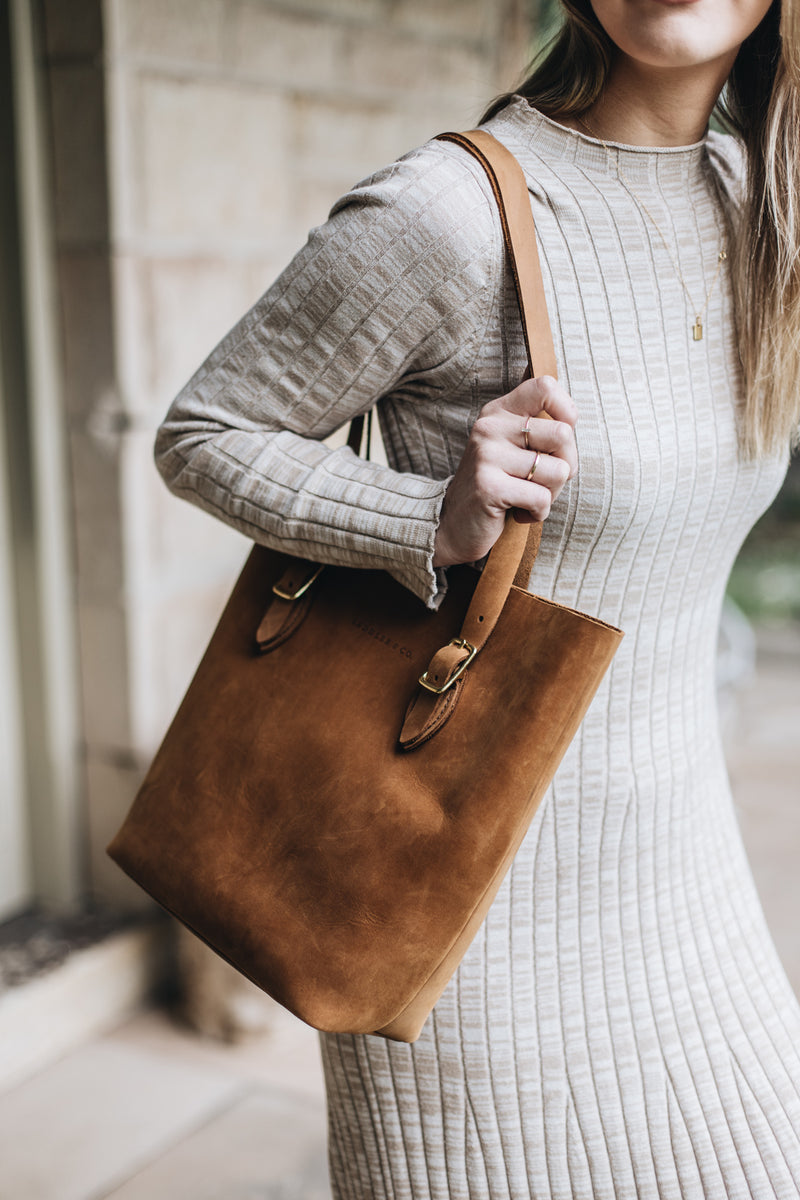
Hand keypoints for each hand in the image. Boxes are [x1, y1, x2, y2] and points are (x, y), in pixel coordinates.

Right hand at [433, 375, 577, 567]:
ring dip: (552, 494)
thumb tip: (571, 424)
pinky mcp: (489, 487)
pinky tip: (519, 513)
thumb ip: (539, 431)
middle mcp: (490, 428)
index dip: (567, 411)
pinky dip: (538, 513)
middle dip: (567, 465)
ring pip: (559, 470)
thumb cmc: (497, 486)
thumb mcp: (512, 449)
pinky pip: (541, 498)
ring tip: (527, 498)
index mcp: (498, 412)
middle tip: (543, 481)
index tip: (558, 440)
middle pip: (563, 434)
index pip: (544, 387)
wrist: (453, 526)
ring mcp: (487, 456)